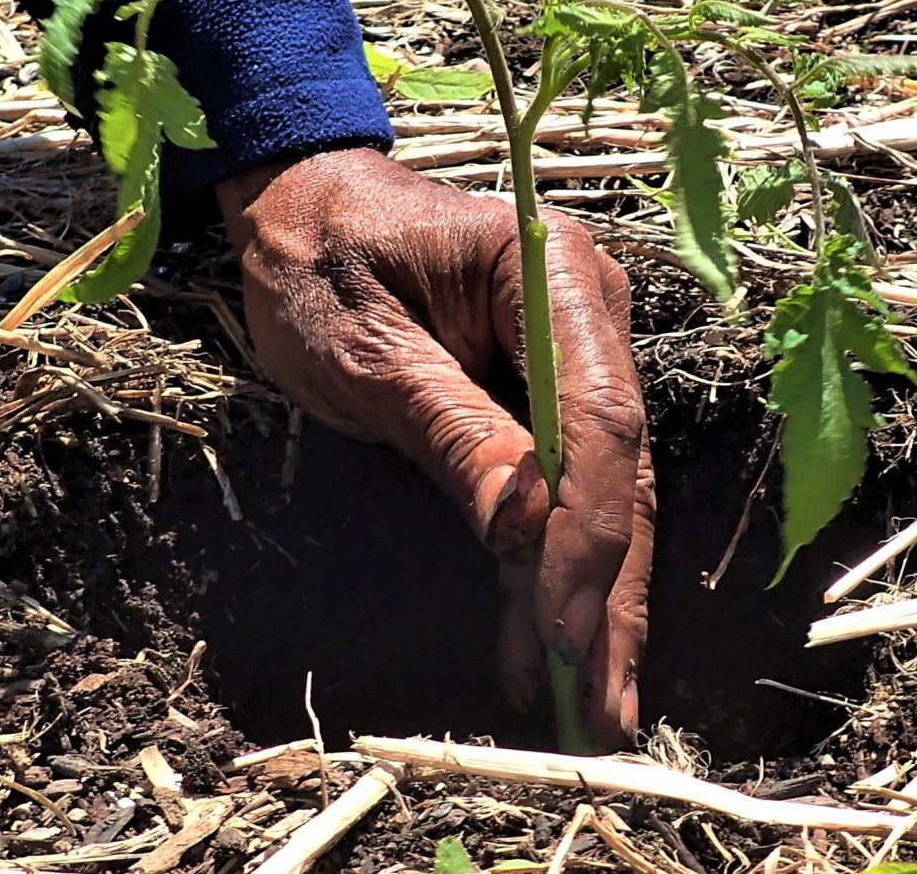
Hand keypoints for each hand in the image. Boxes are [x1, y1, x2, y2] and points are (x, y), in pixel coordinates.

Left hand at [216, 147, 652, 746]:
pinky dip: (549, 571)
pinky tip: (539, 649)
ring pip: (601, 496)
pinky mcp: (550, 400)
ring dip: (592, 600)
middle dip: (608, 592)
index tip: (562, 624)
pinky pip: (562, 493)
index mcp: (550, 271)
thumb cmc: (320, 262)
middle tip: (605, 707)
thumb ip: (449, 433)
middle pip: (615, 470)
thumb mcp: (364, 353)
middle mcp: (588, 312)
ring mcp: (579, 356)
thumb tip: (522, 531)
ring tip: (588, 709)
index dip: (586, 532)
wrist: (300, 207)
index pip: (595, 419)